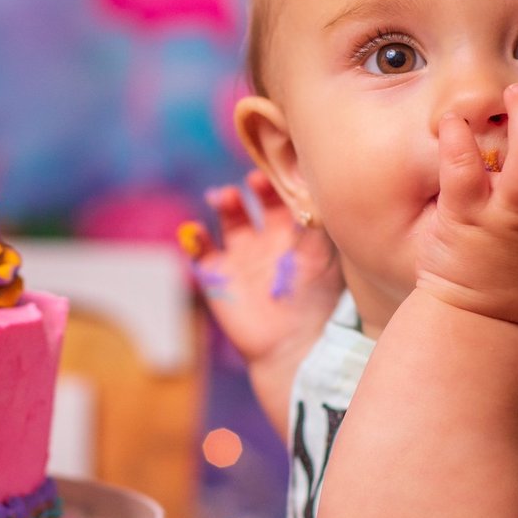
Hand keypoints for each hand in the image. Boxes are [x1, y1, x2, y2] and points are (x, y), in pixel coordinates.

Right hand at [180, 168, 343, 367]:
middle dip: (254, 187)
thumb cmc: (317, 302)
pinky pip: (199, 250)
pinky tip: (198, 231)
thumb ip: (316, 221)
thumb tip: (312, 185)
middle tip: (254, 180)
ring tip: (226, 198)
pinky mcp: (218, 277)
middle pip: (256, 201)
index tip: (281, 172)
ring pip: (229, 219)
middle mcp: (268, 241)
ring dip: (226, 204)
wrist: (294, 346)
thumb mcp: (323, 256)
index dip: (281, 182)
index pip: (286, 196)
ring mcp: (241, 258)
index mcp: (296, 235)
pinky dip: (195, 238)